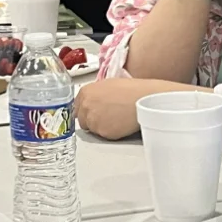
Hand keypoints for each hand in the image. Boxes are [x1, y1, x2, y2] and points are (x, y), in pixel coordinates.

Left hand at [74, 77, 200, 139]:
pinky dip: (111, 132)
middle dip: (92, 120)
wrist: (145, 99)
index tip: (92, 113)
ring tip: (117, 118)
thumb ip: (95, 95)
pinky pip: (104, 136)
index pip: (76, 107)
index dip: (86, 111)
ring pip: (93, 130)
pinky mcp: (103, 132)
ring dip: (102, 127)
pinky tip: (120, 123)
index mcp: (86, 92)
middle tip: (108, 116)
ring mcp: (93, 120)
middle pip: (82, 120)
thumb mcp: (109, 85)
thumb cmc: (132, 90)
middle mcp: (86, 106)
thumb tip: (92, 102)